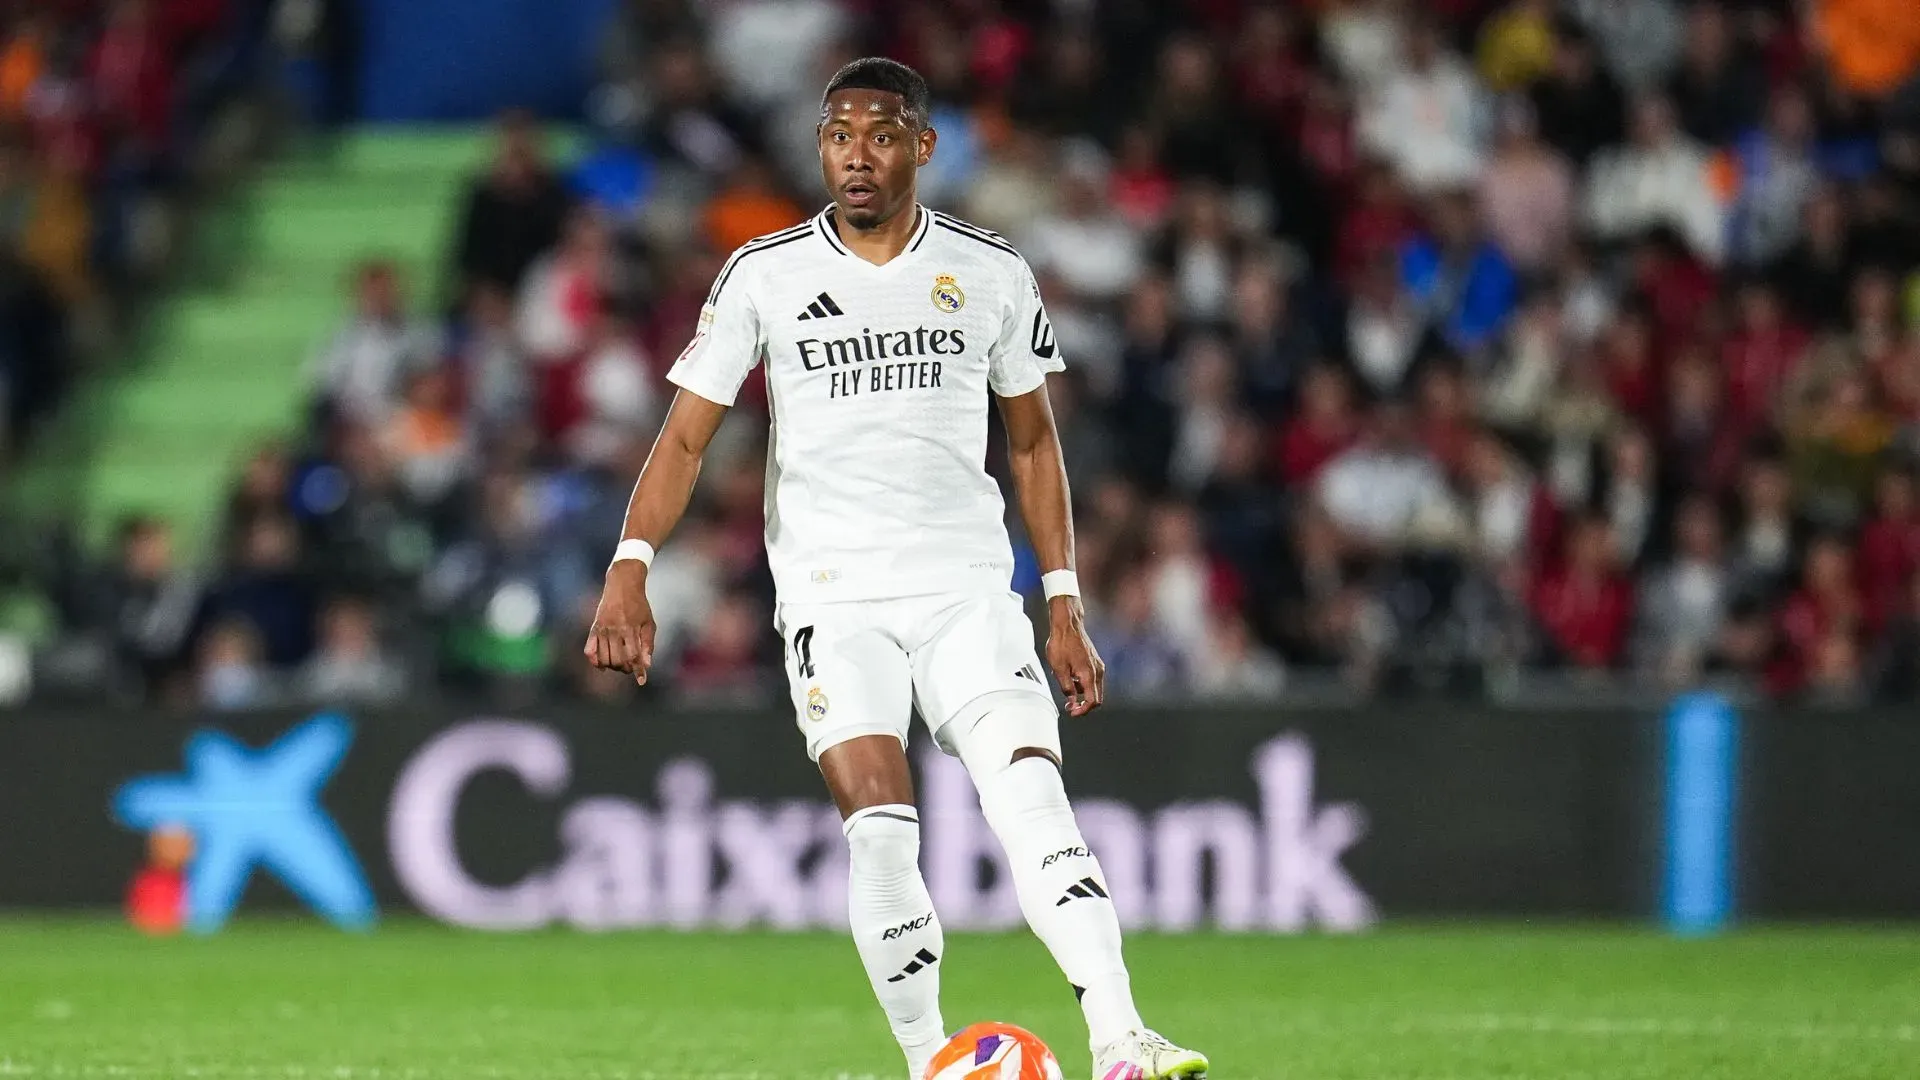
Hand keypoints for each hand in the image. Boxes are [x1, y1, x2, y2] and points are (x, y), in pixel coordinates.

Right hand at [584, 561, 656, 684]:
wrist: (622, 585)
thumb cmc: (639, 606)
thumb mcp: (649, 622)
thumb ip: (648, 643)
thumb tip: (646, 665)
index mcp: (630, 629)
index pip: (633, 656)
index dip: (638, 670)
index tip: (641, 681)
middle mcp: (614, 630)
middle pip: (617, 660)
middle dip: (625, 668)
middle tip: (630, 667)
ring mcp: (602, 629)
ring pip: (604, 659)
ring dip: (612, 666)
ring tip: (619, 664)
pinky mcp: (594, 628)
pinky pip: (589, 651)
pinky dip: (595, 661)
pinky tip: (602, 665)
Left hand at [1044, 595, 1104, 716]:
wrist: (1067, 624)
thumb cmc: (1062, 643)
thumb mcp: (1058, 669)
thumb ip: (1067, 688)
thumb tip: (1072, 701)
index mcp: (1089, 675)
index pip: (1092, 701)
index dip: (1082, 711)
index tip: (1072, 712)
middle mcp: (1098, 671)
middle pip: (1096, 697)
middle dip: (1083, 704)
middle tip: (1069, 705)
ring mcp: (1098, 665)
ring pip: (1093, 688)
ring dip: (1081, 692)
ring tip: (1064, 682)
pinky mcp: (1095, 661)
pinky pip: (1091, 678)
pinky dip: (1082, 682)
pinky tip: (1069, 674)